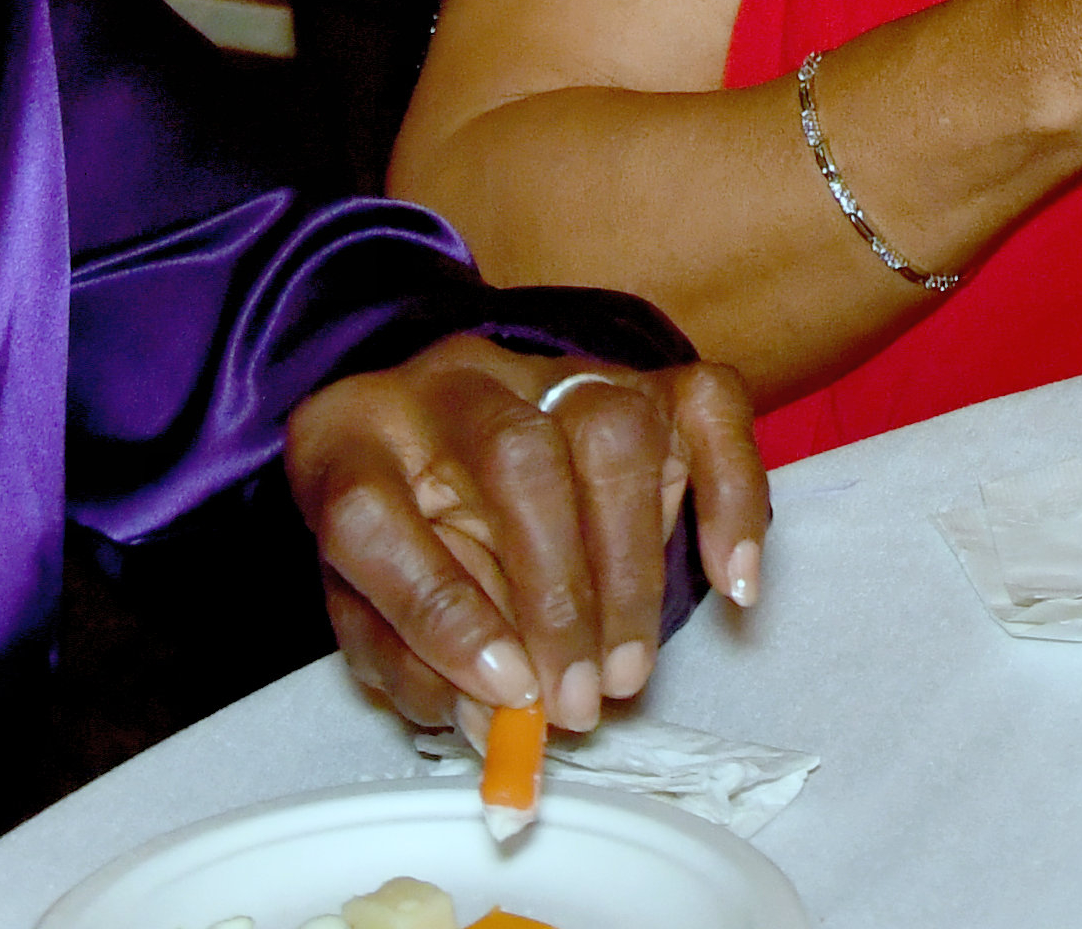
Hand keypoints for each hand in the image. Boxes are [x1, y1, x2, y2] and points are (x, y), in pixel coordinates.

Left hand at [296, 339, 769, 734]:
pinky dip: (732, 494)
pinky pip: (705, 404)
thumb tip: (502, 715)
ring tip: (625, 672)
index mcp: (349, 439)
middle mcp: (449, 382)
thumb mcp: (371, 611)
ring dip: (629, 567)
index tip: (502, 692)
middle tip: (577, 701)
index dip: (435, 611)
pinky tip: (730, 578)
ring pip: (611, 428)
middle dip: (557, 596)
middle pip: (514, 458)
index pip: (370, 514)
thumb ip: (421, 667)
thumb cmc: (401, 537)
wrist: (435, 436)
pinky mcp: (636, 374)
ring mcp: (547, 366)